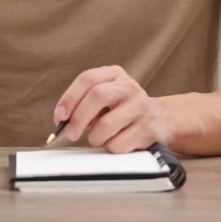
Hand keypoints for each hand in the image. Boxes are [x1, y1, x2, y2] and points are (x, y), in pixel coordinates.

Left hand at [53, 65, 171, 152]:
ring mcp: (140, 107)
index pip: (88, 79)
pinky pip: (117, 144)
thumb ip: (84, 101)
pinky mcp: (146, 129)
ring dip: (95, 137)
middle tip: (70, 133)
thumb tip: (63, 119)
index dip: (69, 98)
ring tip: (99, 137)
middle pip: (97, 96)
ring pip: (105, 125)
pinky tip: (116, 140)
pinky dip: (109, 147)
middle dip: (78, 118)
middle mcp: (129, 87)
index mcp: (115, 74)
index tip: (60, 116)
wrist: (160, 119)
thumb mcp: (106, 95)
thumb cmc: (123, 108)